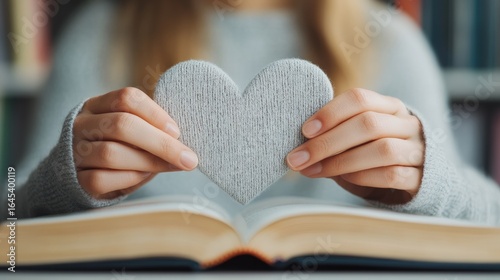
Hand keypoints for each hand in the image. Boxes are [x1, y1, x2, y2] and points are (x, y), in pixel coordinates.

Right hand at [73, 87, 197, 198]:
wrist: (84, 176)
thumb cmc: (120, 149)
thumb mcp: (135, 133)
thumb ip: (154, 132)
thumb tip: (187, 148)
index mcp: (98, 105)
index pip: (127, 98)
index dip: (155, 113)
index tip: (177, 131)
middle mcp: (82, 124)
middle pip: (122, 125)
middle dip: (160, 143)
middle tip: (188, 158)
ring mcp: (75, 151)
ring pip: (111, 153)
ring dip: (149, 162)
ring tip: (169, 167)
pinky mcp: (75, 178)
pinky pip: (101, 178)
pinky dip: (129, 178)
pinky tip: (143, 177)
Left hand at [286, 88, 423, 203]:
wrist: (412, 182)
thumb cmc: (373, 157)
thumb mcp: (356, 140)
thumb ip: (335, 137)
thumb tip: (300, 148)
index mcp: (389, 106)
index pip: (360, 98)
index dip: (330, 112)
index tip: (305, 130)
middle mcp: (407, 124)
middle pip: (368, 124)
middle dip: (328, 142)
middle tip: (299, 157)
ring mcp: (418, 150)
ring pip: (382, 149)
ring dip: (341, 161)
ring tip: (315, 170)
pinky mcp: (421, 178)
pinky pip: (392, 175)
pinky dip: (363, 176)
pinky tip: (344, 179)